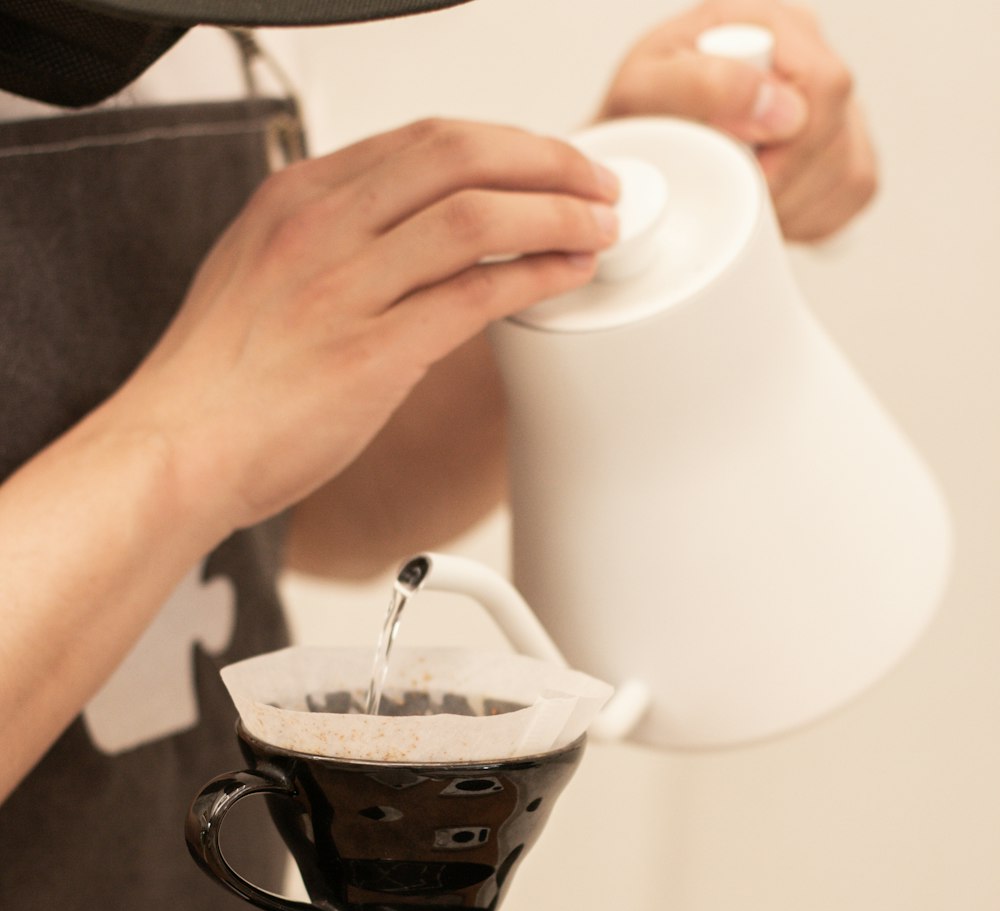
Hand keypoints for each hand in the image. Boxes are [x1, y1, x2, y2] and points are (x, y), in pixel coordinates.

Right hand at [109, 117, 619, 539]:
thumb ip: (335, 248)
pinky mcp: (371, 352)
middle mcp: (321, 227)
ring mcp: (344, 287)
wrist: (177, 450)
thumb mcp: (263, 276)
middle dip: (545, 160)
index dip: (502, 145)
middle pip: (459, 153)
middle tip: (595, 181)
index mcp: (295, 199)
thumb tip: (415, 249)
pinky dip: (535, 275)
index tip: (543, 164)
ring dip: (556, 211)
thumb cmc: (219, 382)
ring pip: (476, 213)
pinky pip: (474, 293)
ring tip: (598, 224)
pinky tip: (565, 275)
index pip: (421, 140)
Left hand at [599, 0, 876, 241]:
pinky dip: (809, 219)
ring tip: (743, 199)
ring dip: (790, 205)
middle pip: (835, 133)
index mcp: (775, 27)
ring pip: (848, 172)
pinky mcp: (847, 154)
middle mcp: (812, 59)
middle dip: (781, 178)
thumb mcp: (644, 88)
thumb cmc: (641, 115)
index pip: (822, 83)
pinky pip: (853, 197)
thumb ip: (701, 85)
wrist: (640, 154)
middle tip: (733, 190)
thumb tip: (779, 107)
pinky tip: (770, 209)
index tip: (741, 162)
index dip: (784, 138)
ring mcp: (837, 106)